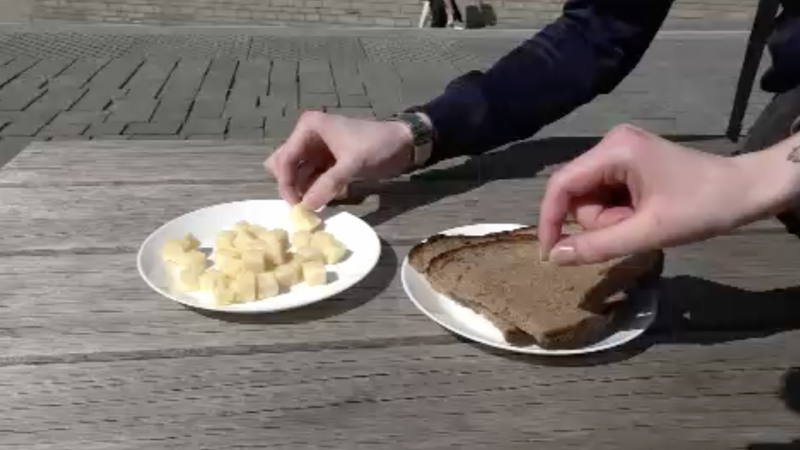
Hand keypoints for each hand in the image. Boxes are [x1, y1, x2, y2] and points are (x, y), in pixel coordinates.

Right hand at [265, 112, 414, 210]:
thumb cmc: (378, 146)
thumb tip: (306, 207)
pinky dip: (315, 190)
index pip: (285, 158)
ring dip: (303, 190)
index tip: (295, 206)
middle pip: (286, 165)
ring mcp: (317, 149)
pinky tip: (327, 200)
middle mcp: (308, 136)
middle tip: (301, 207)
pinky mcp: (328, 162)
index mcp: (309, 128)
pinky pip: (313, 178)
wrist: (404, 144)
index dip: (286, 183)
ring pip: (298, 173)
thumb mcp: (353, 164)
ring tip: (313, 207)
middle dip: (291, 186)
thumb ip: (328, 184)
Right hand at [538, 124, 761, 264]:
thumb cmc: (702, 208)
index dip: (550, 220)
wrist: (747, 190)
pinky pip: (605, 193)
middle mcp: (611, 143)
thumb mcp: (648, 232)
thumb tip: (555, 257)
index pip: (561, 184)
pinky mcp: (629, 161)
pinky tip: (643, 215)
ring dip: (610, 219)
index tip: (550, 254)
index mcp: (614, 150)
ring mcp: (620, 150)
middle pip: (577, 192)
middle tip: (633, 230)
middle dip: (598, 220)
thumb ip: (598, 246)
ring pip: (590, 196)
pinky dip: (618, 212)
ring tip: (643, 223)